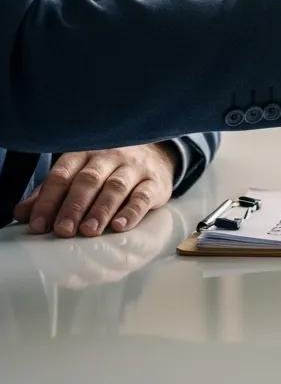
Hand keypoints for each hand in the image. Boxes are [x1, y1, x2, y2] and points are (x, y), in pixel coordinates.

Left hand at [14, 143, 176, 237]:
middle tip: (64, 230)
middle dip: (74, 206)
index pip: (63, 174)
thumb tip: (22, 214)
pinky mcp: (155, 181)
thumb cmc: (109, 169)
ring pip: (116, 186)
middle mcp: (110, 156)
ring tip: (89, 231)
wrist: (156, 155)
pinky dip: (131, 211)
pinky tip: (120, 226)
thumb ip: (52, 193)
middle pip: (89, 180)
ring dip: (101, 210)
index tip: (39, 225)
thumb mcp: (80, 173)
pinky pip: (143, 195)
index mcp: (85, 153)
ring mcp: (134, 168)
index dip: (49, 200)